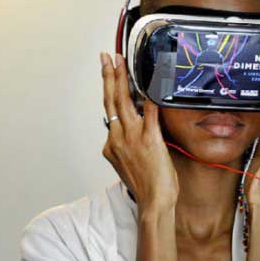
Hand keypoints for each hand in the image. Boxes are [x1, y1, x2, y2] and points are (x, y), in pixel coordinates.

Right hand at [100, 52, 178, 211]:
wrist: (153, 202)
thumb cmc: (145, 187)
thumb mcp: (129, 164)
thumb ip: (128, 145)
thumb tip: (133, 132)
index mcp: (112, 144)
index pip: (110, 111)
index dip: (108, 90)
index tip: (107, 74)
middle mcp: (118, 138)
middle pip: (110, 101)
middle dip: (108, 76)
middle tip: (106, 58)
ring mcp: (132, 138)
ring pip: (123, 102)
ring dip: (121, 79)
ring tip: (119, 63)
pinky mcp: (149, 140)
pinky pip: (149, 113)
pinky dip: (150, 97)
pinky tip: (152, 82)